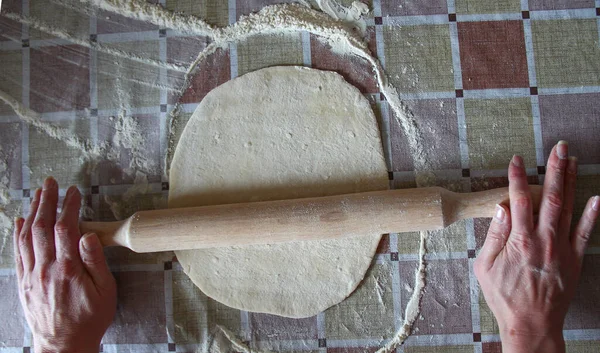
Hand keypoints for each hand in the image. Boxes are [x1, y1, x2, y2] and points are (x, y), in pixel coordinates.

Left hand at [13, 177, 116, 352]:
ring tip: (38, 195)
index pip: (66, 228)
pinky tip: (19, 222)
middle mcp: (45, 268)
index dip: (69, 206)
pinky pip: (17, 253)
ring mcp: (31, 275)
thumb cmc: (90, 319)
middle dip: (46, 201)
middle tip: (51, 183)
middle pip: (42, 226)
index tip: (74, 191)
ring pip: (27, 236)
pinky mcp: (24, 283)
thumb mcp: (105, 291)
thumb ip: (95, 261)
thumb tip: (87, 235)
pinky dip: (17, 234)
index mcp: (68, 268)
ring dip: (31, 212)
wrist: (63, 346)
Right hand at [474, 141, 598, 352]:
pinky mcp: (574, 260)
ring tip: (572, 160)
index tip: (517, 159)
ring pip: (567, 208)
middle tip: (558, 147)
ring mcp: (561, 248)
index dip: (517, 177)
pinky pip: (586, 234)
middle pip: (548, 197)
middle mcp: (542, 239)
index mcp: (518, 240)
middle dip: (553, 169)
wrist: (531, 323)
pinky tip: (596, 198)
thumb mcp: (485, 267)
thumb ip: (494, 236)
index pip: (517, 200)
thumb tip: (500, 209)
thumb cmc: (504, 296)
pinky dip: (592, 215)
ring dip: (570, 182)